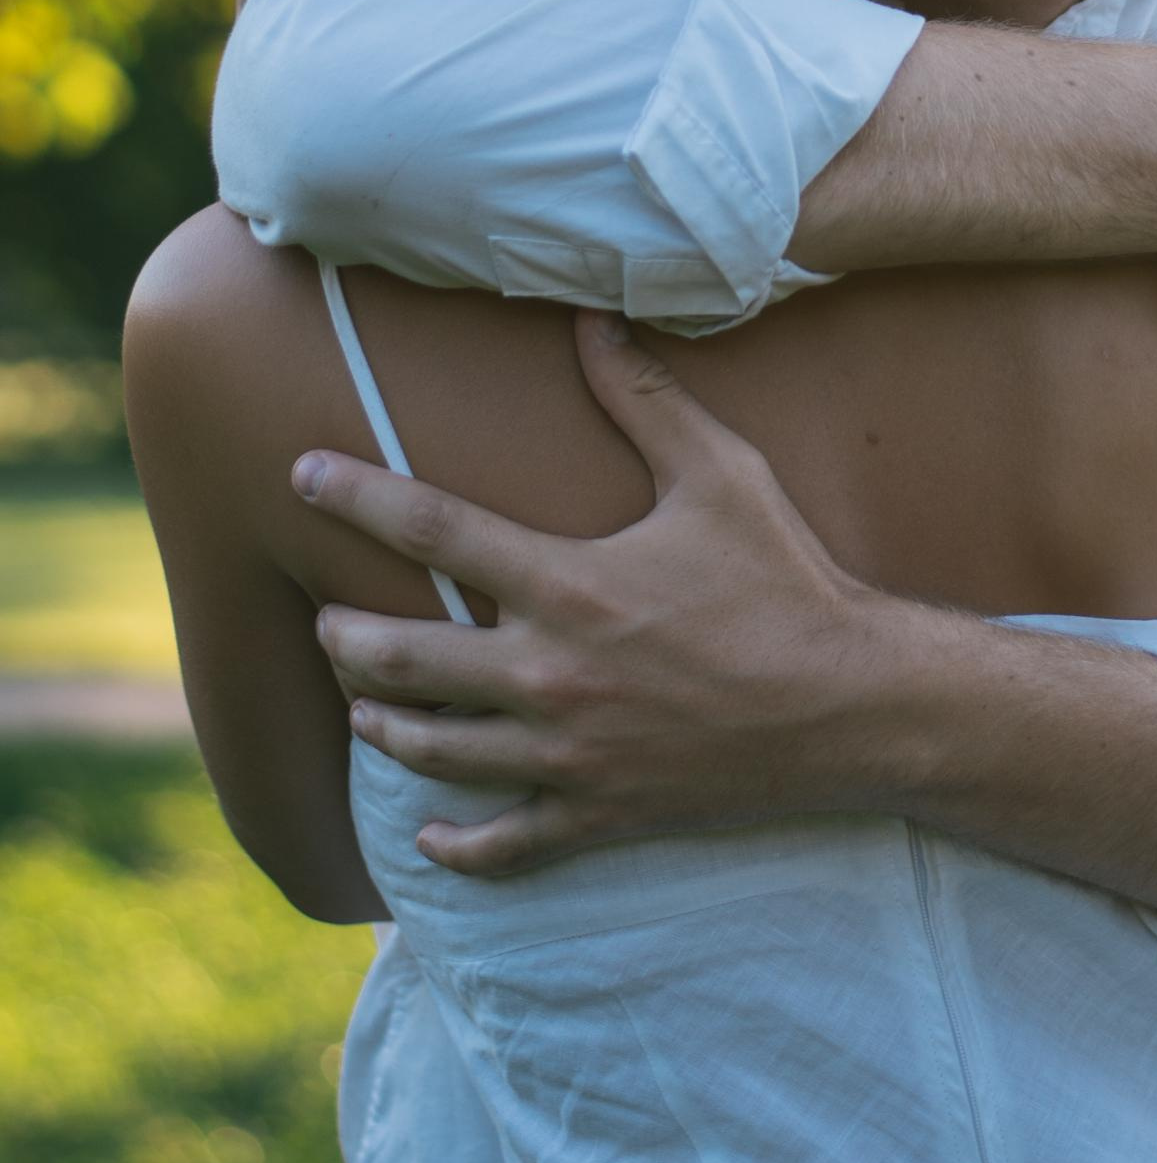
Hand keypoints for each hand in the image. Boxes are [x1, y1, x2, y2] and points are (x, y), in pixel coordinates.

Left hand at [296, 314, 891, 875]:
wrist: (850, 703)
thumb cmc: (785, 578)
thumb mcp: (721, 472)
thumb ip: (645, 399)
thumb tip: (592, 320)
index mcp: (569, 584)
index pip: (433, 530)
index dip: (356, 495)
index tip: (300, 474)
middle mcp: (550, 674)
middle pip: (402, 661)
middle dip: (345, 637)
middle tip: (324, 620)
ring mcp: (568, 754)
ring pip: (434, 751)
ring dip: (382, 725)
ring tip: (362, 704)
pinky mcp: (599, 811)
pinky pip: (503, 841)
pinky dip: (456, 842)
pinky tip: (430, 832)